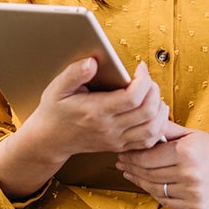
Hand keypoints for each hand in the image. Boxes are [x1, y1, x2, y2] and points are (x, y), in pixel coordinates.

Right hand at [0, 58, 168, 198]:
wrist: (49, 140)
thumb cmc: (55, 111)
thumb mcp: (57, 88)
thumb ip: (74, 73)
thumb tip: (93, 62)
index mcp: (96, 111)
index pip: (132, 98)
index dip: (144, 80)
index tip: (140, 68)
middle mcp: (109, 128)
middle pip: (148, 112)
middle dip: (154, 90)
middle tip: (146, 79)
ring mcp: (116, 140)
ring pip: (152, 129)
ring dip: (159, 109)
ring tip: (151, 94)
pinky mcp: (120, 146)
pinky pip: (148, 142)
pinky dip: (157, 126)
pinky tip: (152, 112)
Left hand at [116, 120, 208, 208]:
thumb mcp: (192, 134)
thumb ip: (168, 128)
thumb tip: (146, 119)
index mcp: (187, 151)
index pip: (148, 157)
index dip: (132, 155)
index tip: (123, 151)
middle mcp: (189, 173)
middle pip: (148, 173)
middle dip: (131, 167)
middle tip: (122, 162)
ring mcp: (192, 192)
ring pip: (154, 188)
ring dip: (139, 181)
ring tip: (130, 173)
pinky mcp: (194, 206)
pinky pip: (165, 201)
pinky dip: (153, 192)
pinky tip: (147, 184)